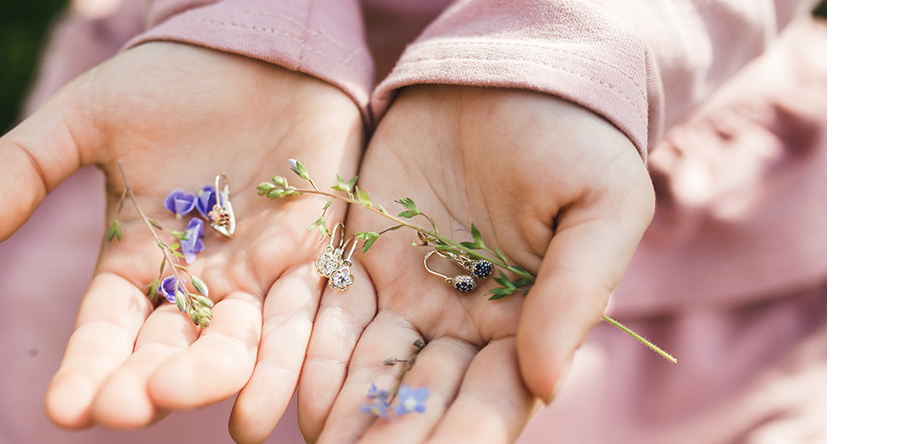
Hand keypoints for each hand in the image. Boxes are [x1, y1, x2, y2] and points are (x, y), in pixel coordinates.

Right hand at [0, 42, 362, 442]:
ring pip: (234, 346)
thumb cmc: (170, 81)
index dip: (86, 368)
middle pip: (167, 350)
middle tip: (124, 407)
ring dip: (208, 378)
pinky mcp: (311, 256)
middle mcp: (196, 283)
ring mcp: (255, 276)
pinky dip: (284, 361)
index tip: (64, 408)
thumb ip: (29, 165)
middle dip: (144, 384)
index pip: (106, 329)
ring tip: (179, 397)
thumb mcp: (88, 115)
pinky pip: (301, 317)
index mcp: (136, 262)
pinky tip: (262, 406)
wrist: (257, 47)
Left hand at [296, 85, 653, 442]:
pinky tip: (305, 403)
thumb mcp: (601, 208)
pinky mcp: (363, 260)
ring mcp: (412, 295)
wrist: (511, 72)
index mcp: (530, 323)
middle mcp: (466, 324)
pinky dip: (318, 361)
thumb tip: (545, 383)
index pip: (496, 399)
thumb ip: (576, 294)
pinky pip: (335, 319)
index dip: (464, 436)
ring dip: (353, 417)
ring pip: (376, 371)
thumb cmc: (576, 138)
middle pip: (428, 398)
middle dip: (398, 438)